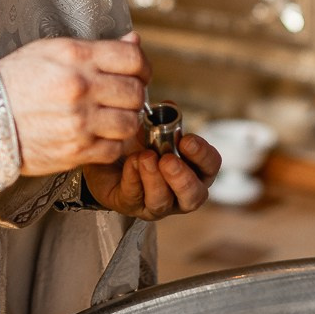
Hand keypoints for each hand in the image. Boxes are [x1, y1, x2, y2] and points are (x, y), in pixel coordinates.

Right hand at [0, 33, 149, 175]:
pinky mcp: (75, 151)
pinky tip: (99, 136)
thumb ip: (95, 48)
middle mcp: (80, 88)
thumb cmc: (14, 81)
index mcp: (76, 57)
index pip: (132, 59)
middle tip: (122, 98)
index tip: (137, 74)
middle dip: (134, 95)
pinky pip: (114, 149)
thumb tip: (134, 43)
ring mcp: (79, 122)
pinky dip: (113, 144)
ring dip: (126, 121)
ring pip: (130, 123)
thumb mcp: (51, 51)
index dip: (142, 67)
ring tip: (111, 118)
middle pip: (135, 93)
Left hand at [84, 133, 220, 219]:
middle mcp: (180, 193)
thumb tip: (171, 106)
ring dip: (155, 179)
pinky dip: (133, 178)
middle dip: (183, 178)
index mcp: (193, 171)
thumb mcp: (150, 130)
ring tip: (145, 158)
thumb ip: (162, 120)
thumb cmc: (136, 146)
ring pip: (163, 202)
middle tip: (168, 160)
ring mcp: (156, 205)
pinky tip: (131, 162)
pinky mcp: (131, 207)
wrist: (104, 158)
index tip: (186, 140)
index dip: (203, 155)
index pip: (210, 167)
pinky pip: (134, 197)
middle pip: (194, 196)